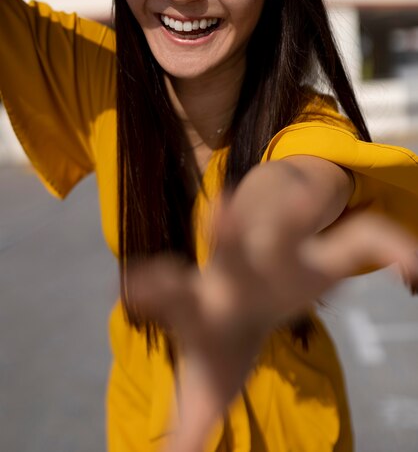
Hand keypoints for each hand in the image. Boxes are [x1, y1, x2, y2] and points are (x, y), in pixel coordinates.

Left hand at [129, 210, 417, 451]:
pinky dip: (391, 249)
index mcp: (204, 301)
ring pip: (292, 226)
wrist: (248, 283)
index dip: (156, 288)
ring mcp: (279, 251)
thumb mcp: (207, 382)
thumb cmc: (221, 337)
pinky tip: (416, 268)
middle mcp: (238, 266)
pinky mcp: (319, 250)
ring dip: (303, 212)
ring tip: (316, 201)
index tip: (135, 285)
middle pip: (230, 246)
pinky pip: (360, 243)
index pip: (175, 293)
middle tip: (220, 211)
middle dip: (226, 232)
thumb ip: (188, 425)